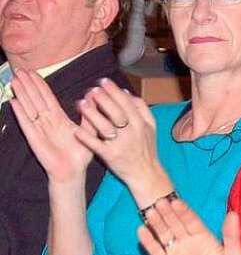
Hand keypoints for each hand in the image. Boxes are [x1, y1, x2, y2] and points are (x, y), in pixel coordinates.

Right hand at [9, 69, 93, 183]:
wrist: (73, 171)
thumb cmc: (80, 153)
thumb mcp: (88, 131)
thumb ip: (88, 115)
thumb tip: (91, 96)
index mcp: (58, 118)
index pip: (47, 97)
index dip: (39, 84)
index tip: (32, 71)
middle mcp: (47, 121)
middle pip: (35, 98)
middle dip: (27, 84)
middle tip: (19, 69)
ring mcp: (39, 128)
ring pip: (29, 107)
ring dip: (21, 94)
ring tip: (14, 80)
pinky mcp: (34, 138)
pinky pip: (26, 123)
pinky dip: (20, 113)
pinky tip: (13, 102)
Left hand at [76, 78, 170, 200]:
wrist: (146, 173)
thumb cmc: (146, 148)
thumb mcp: (150, 127)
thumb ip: (141, 108)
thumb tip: (126, 92)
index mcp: (140, 123)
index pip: (126, 103)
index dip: (114, 91)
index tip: (103, 81)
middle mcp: (131, 133)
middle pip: (116, 112)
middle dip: (103, 99)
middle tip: (91, 89)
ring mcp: (120, 145)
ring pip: (105, 127)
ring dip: (92, 114)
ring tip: (80, 103)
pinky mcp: (110, 156)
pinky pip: (96, 146)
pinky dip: (86, 138)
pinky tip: (76, 130)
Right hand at [137, 197, 240, 254]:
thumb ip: (232, 236)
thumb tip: (233, 214)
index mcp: (204, 238)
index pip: (192, 220)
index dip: (184, 211)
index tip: (176, 201)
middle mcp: (188, 243)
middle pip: (175, 224)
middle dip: (168, 213)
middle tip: (160, 201)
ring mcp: (175, 253)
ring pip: (164, 234)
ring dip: (157, 223)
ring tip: (149, 212)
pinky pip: (155, 251)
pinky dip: (148, 241)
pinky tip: (142, 231)